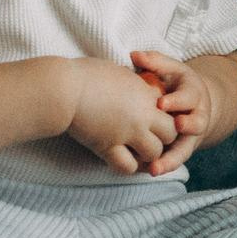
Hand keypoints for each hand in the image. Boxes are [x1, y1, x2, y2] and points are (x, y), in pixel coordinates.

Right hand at [64, 57, 177, 175]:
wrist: (64, 88)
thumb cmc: (86, 74)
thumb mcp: (118, 71)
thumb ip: (133, 82)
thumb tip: (137, 85)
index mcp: (145, 94)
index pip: (171, 108)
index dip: (165, 113)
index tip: (155, 115)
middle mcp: (142, 115)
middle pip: (171, 133)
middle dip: (165, 137)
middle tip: (152, 136)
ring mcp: (127, 133)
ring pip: (155, 152)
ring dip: (149, 154)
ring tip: (138, 151)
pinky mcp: (108, 147)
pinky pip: (128, 166)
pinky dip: (128, 166)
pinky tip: (122, 159)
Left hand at [132, 50, 209, 174]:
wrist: (195, 103)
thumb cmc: (175, 84)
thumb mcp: (170, 69)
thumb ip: (154, 62)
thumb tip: (134, 55)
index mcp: (193, 93)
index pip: (188, 96)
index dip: (176, 101)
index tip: (161, 104)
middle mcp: (197, 116)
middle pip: (196, 122)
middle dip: (186, 125)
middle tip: (174, 127)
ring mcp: (191, 136)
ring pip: (186, 148)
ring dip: (172, 157)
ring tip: (155, 166)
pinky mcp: (183, 148)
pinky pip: (176, 159)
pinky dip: (165, 165)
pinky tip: (150, 171)